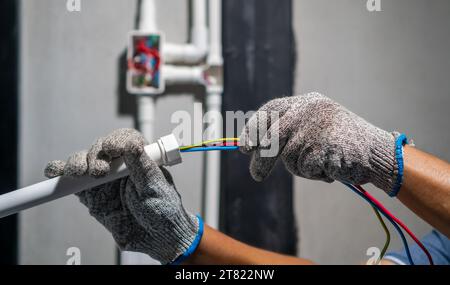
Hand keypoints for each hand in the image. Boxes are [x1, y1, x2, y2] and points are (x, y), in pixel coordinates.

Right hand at [44, 128, 200, 263]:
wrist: (156, 239)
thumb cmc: (163, 210)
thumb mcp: (155, 187)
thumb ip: (142, 166)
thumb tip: (131, 143)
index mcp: (140, 158)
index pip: (125, 139)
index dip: (116, 140)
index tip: (112, 148)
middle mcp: (120, 165)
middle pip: (101, 148)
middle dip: (96, 155)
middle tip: (99, 171)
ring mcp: (104, 179)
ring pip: (84, 161)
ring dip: (77, 162)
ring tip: (79, 172)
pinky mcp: (91, 194)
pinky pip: (72, 182)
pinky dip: (59, 173)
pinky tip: (54, 171)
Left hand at [240, 92, 402, 195]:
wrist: (378, 152)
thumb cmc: (343, 143)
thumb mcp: (315, 128)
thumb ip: (289, 131)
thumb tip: (256, 146)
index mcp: (307, 102)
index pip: (270, 109)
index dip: (253, 128)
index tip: (244, 146)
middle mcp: (309, 110)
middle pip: (272, 137)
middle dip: (262, 159)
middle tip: (256, 176)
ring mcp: (316, 126)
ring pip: (289, 157)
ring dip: (302, 168)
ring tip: (323, 162)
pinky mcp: (323, 145)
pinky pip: (305, 168)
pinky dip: (315, 174)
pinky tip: (332, 167)